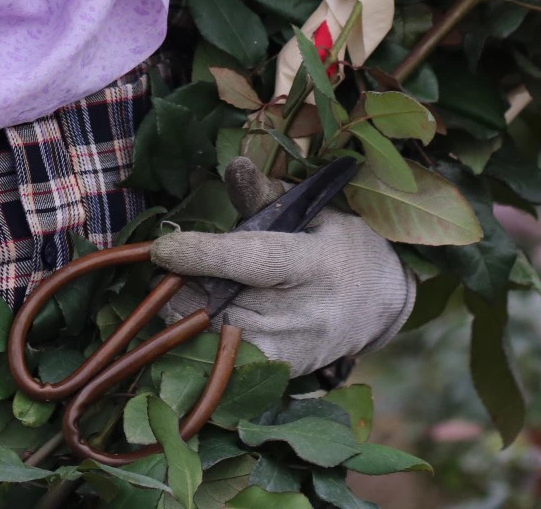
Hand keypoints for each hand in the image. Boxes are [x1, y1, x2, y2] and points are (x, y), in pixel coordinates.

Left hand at [147, 158, 414, 376]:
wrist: (380, 303)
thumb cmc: (340, 245)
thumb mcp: (313, 210)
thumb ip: (265, 195)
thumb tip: (234, 165)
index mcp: (315, 263)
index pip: (251, 261)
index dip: (202, 256)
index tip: (160, 249)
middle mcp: (305, 313)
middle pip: (222, 304)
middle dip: (181, 287)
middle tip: (166, 268)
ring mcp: (294, 351)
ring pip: (215, 338)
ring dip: (186, 315)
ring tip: (182, 290)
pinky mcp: (282, 374)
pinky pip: (225, 362)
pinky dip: (203, 341)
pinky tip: (199, 318)